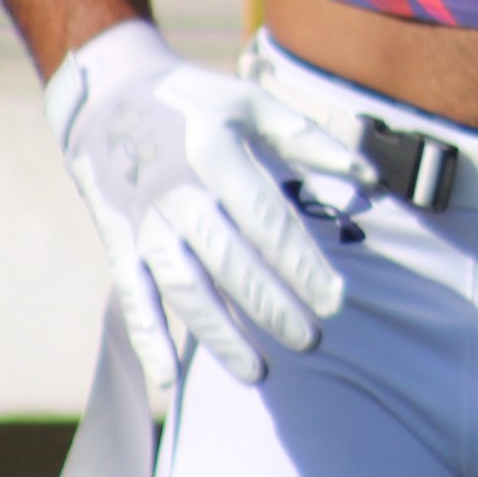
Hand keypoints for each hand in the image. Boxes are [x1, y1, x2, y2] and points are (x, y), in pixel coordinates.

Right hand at [44, 18, 373, 407]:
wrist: (107, 96)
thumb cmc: (196, 102)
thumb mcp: (252, 103)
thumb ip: (310, 142)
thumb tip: (370, 179)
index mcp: (215, 152)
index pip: (266, 220)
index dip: (302, 264)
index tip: (337, 300)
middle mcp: (176, 190)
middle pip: (229, 261)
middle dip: (271, 306)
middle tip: (311, 341)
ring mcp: (144, 221)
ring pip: (183, 288)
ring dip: (219, 334)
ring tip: (259, 372)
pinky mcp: (119, 243)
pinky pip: (131, 297)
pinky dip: (147, 339)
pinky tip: (170, 380)